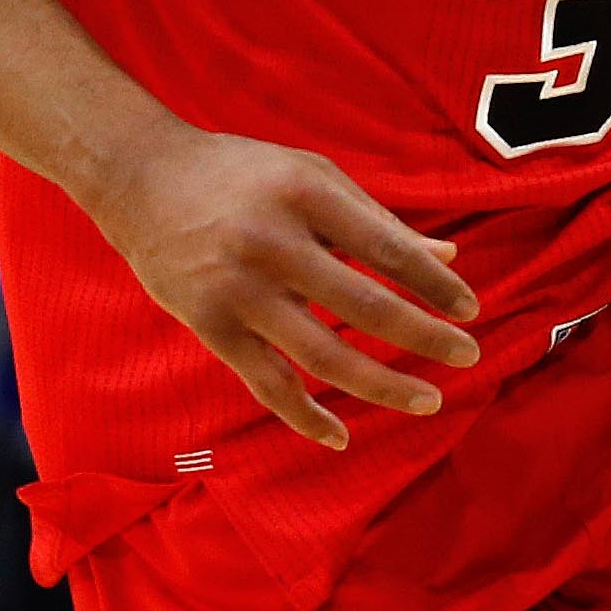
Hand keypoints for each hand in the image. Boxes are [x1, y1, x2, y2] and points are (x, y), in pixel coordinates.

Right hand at [89, 129, 479, 452]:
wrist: (139, 179)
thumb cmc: (239, 173)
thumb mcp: (310, 175)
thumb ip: (377, 218)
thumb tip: (449, 259)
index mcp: (305, 194)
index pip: (387, 248)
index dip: (434, 286)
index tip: (471, 311)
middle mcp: (272, 242)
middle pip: (364, 305)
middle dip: (424, 336)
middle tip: (468, 356)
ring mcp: (238, 289)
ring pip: (322, 354)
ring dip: (382, 384)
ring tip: (427, 400)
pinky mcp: (209, 325)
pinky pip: (266, 383)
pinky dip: (305, 415)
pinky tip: (341, 437)